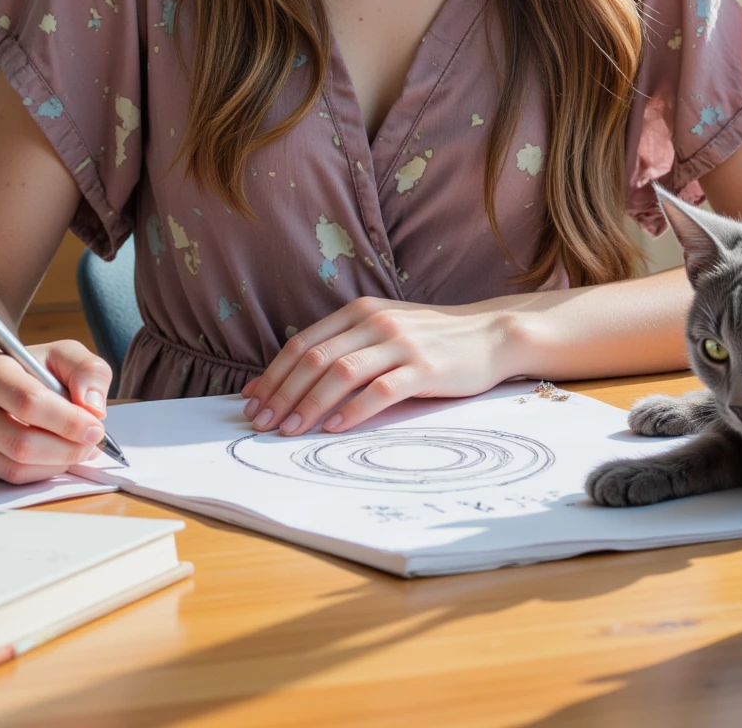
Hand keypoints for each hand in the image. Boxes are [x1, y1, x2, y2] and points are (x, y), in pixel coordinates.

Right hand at [0, 340, 112, 483]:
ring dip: (57, 464)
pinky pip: (8, 479)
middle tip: (91, 443)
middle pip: (22, 443)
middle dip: (67, 448)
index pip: (29, 403)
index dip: (68, 421)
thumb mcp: (62, 355)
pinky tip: (55, 456)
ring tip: (78, 449)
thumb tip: (94, 408)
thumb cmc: (29, 368)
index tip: (96, 428)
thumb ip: (88, 371)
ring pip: (15, 468)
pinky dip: (41, 472)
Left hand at [240, 296, 517, 435]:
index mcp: (359, 311)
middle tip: (261, 423)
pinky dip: (352, 410)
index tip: (251, 403)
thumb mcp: (383, 332)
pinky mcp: (424, 367)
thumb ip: (341, 348)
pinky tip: (334, 428)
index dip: (273, 374)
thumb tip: (287, 382)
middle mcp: (375, 322)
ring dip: (309, 404)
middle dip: (282, 393)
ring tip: (289, 430)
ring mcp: (400, 343)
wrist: (490, 334)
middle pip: (315, 358)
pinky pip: (381, 389)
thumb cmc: (430, 339)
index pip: (304, 343)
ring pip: (341, 373)